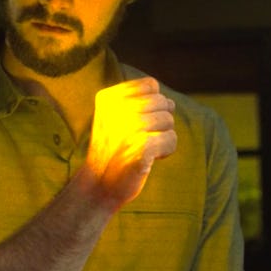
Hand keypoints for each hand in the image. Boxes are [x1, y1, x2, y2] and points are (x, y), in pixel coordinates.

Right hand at [85, 77, 176, 210]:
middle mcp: (116, 109)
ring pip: (169, 121)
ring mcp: (128, 128)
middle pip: (163, 102)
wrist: (98, 185)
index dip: (153, 104)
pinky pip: (172, 140)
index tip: (136, 122)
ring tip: (141, 148)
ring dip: (162, 137)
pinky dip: (165, 152)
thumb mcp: (117, 117)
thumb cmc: (113, 150)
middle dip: (160, 121)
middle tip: (139, 138)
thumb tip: (171, 103)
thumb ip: (141, 102)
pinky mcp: (141, 148)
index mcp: (108, 98)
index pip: (151, 85)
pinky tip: (148, 159)